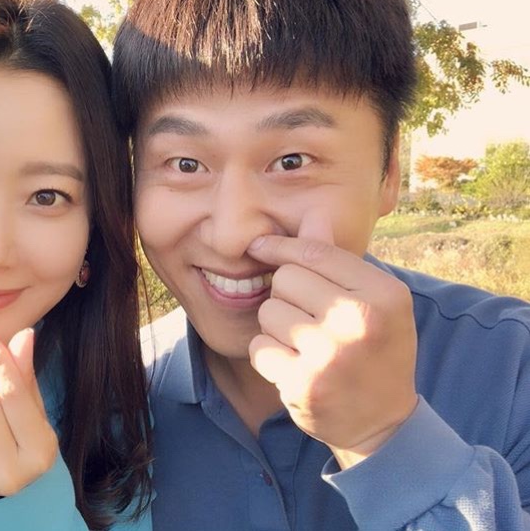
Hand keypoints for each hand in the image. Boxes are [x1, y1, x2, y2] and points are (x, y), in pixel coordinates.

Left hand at [247, 212, 417, 468]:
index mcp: (383, 294)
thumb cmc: (375, 349)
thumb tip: (313, 218)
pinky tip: (293, 365)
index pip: (315, 252)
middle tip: (309, 318)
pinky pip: (259, 347)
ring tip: (305, 344)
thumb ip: (342, 263)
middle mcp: (358, 321)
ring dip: (277, 326)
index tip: (259, 246)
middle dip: (288, 295)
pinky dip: (268, 354)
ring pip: (268, 311)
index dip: (281, 246)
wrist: (382, 423)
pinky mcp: (302, 383)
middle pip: (285, 278)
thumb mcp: (376, 302)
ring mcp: (329, 354)